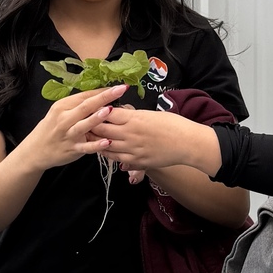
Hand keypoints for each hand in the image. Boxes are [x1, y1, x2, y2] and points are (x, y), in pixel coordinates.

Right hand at [21, 84, 127, 171]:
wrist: (35, 150)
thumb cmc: (51, 129)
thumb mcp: (59, 112)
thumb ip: (77, 105)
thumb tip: (99, 95)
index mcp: (62, 106)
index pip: (84, 96)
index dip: (101, 90)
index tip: (117, 86)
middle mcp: (64, 119)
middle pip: (86, 106)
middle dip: (104, 97)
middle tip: (120, 90)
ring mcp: (68, 134)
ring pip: (84, 125)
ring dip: (97, 118)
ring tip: (110, 110)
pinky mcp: (72, 149)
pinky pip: (86, 147)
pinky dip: (96, 145)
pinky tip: (107, 142)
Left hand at [90, 108, 221, 173]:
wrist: (188, 143)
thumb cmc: (173, 125)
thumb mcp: (151, 114)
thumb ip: (132, 115)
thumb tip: (118, 114)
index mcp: (134, 119)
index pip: (106, 113)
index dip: (97, 111)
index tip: (91, 110)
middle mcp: (130, 134)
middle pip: (101, 129)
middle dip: (91, 125)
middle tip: (83, 123)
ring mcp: (132, 150)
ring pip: (105, 146)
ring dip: (96, 141)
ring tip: (90, 137)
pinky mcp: (137, 162)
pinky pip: (116, 159)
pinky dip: (107, 153)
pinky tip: (103, 150)